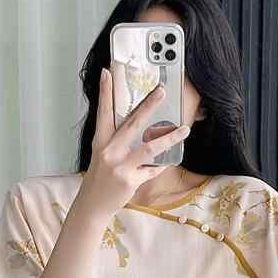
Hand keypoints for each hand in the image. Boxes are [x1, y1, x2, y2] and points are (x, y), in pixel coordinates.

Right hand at [77, 67, 190, 217]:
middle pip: (132, 124)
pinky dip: (160, 167)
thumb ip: (118, 141)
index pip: (103, 112)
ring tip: (185, 130)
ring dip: (170, 139)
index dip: (105, 92)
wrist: (92, 205)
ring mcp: (120, 167)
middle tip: (162, 91)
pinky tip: (166, 163)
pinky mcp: (130, 181)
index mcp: (101, 142)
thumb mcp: (103, 156)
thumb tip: (143, 127)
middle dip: (149, 106)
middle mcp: (109, 152)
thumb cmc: (100, 178)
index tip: (108, 72)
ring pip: (149, 148)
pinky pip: (152, 170)